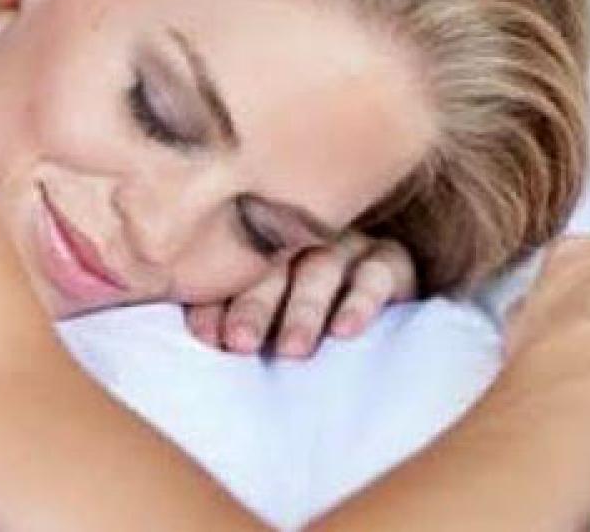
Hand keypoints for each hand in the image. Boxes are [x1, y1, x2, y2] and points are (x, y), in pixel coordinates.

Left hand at [184, 233, 417, 358]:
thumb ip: (232, 327)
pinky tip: (345, 330)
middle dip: (254, 305)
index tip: (207, 337)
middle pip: (272, 265)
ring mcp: (345, 245)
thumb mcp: (265, 327)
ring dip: (304, 310)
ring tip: (291, 351)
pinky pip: (376, 273)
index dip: (215, 301)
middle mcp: (299, 239)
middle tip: (241, 343)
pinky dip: (361, 302)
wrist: (379, 317)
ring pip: (321, 268)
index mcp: (259, 248)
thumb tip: (200, 345)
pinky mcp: (389, 260)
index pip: (231, 269)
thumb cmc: (300, 324)